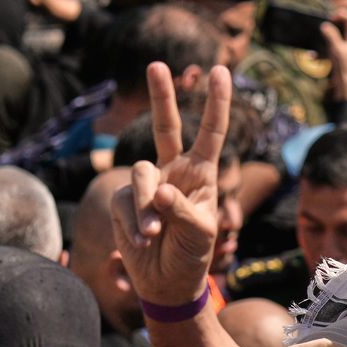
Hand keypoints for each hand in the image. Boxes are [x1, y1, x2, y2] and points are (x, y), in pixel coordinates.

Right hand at [112, 62, 233, 307]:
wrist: (166, 282)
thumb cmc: (191, 256)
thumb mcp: (199, 234)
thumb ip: (181, 210)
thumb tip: (159, 191)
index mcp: (201, 174)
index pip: (211, 133)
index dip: (216, 103)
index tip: (221, 71)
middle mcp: (174, 172)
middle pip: (165, 127)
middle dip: (162, 96)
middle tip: (157, 64)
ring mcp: (148, 184)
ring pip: (141, 174)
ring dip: (146, 206)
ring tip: (153, 233)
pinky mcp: (125, 200)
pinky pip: (125, 199)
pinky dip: (133, 220)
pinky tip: (142, 239)